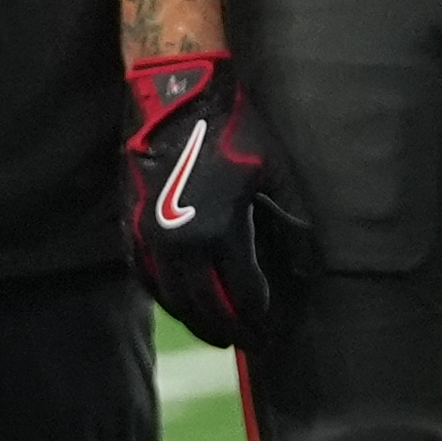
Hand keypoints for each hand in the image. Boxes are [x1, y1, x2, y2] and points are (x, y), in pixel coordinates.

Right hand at [122, 50, 298, 346]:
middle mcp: (181, 242)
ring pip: (173, 299)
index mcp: (220, 229)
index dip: (260, 315)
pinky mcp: (130, 226)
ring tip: (219, 334)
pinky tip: (181, 306)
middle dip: (231, 330)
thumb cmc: (232, 129)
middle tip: (250, 345)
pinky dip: (166, 300)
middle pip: (207, 307)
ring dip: (197, 321)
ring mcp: (149, 237)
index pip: (243, 292)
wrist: (174, 95)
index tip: (273, 328)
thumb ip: (294, 221)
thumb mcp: (274, 171)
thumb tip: (311, 266)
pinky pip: (145, 279)